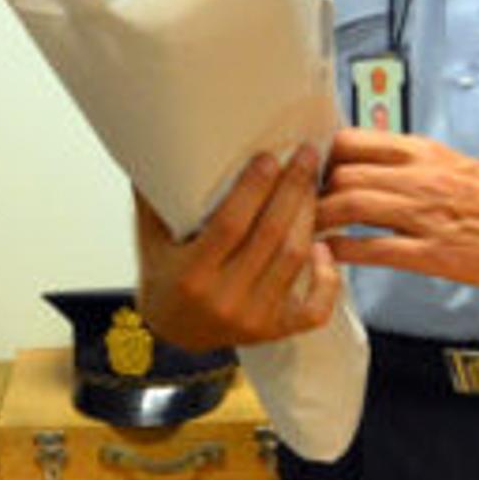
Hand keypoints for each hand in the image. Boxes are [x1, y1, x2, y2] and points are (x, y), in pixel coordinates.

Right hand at [132, 151, 342, 349]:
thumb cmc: (164, 277)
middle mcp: (223, 300)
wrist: (173, 332)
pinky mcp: (275, 331)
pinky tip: (323, 247)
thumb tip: (158, 146)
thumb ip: (154, 198)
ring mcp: (253, 319)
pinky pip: (314, 309)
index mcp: (190, 276)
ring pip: (293, 260)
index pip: (230, 225)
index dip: (253, 189)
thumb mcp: (151, 239)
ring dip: (308, 218)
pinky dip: (327, 279)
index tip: (269, 157)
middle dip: (292, 191)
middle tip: (306, 156)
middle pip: (269, 237)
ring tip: (313, 185)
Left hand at [317, 129, 478, 290]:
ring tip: (303, 233)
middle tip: (298, 209)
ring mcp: (427, 215)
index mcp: (425, 153)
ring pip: (350, 205)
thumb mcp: (456, 165)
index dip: (322, 158)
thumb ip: (414, 164)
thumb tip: (374, 164)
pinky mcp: (436, 253)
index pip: (353, 141)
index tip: (311, 173)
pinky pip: (376, 249)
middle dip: (311, 192)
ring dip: (318, 220)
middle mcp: (421, 177)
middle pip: (341, 173)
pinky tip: (331, 255)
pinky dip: (345, 251)